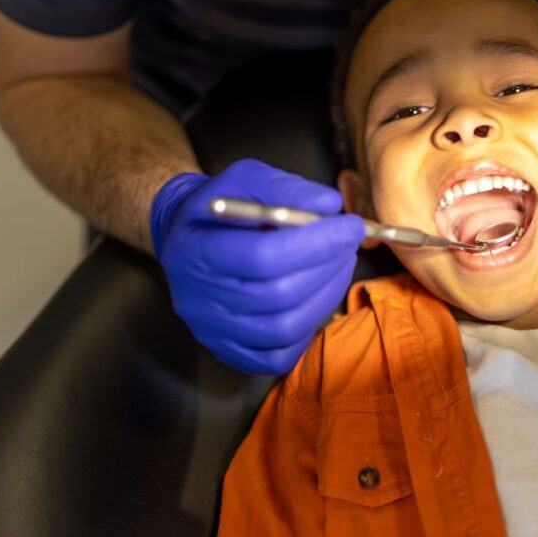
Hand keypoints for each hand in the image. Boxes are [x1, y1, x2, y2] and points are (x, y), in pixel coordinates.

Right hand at [150, 159, 364, 373]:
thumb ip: (285, 188)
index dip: (316, 244)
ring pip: (283, 330)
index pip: (263, 257)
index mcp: (193, 250)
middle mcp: (196, 298)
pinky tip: (317, 297)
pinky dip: (308, 330)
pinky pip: (277, 357)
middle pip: (277, 296)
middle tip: (349, 244)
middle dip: (327, 268)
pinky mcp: (226, 350)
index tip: (351, 226)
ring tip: (339, 265)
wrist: (187, 237)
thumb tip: (330, 206)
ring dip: (326, 296)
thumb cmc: (219, 206)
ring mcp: (210, 330)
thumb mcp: (244, 179)